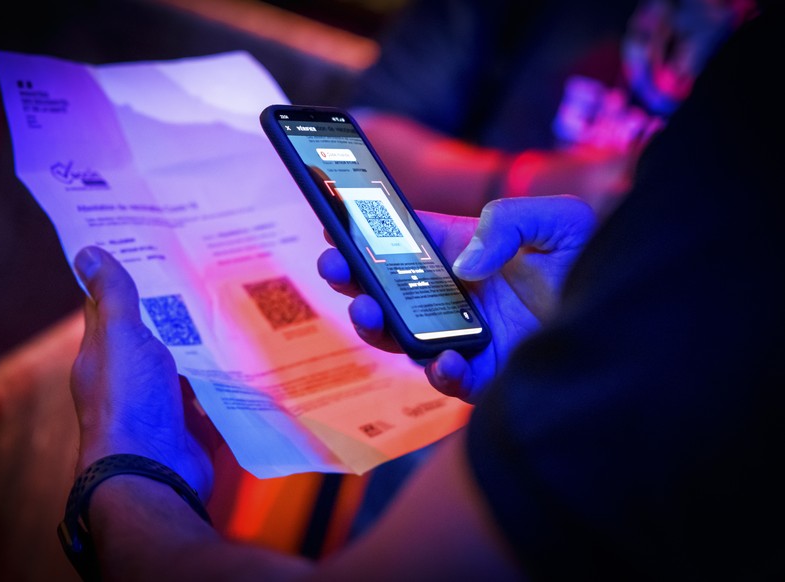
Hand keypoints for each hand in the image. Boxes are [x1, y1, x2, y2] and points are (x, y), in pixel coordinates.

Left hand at [70, 246, 214, 498]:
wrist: (155, 473)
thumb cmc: (129, 402)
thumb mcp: (121, 338)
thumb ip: (114, 297)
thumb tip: (87, 251)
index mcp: (103, 355)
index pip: (108, 309)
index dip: (123, 280)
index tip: (148, 248)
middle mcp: (129, 379)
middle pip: (152, 336)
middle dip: (175, 310)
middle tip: (206, 273)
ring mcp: (160, 404)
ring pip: (184, 365)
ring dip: (204, 345)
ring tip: (234, 308)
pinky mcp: (191, 424)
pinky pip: (210, 396)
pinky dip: (225, 381)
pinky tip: (247, 358)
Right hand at [318, 195, 595, 401]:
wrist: (632, 319)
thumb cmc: (594, 263)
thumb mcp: (557, 221)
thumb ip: (507, 222)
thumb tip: (465, 265)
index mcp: (466, 252)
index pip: (405, 242)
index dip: (367, 236)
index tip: (335, 228)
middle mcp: (458, 296)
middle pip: (391, 291)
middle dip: (354, 280)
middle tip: (333, 267)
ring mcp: (467, 336)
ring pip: (404, 337)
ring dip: (379, 326)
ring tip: (367, 311)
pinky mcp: (485, 375)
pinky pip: (450, 379)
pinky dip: (441, 371)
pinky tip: (446, 359)